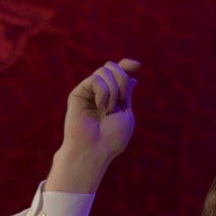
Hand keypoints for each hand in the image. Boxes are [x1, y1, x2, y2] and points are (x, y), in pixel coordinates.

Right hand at [46, 57, 140, 192]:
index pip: (118, 73)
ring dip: (113, 90)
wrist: (94, 149)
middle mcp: (99, 93)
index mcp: (112, 97)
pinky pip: (95, 79)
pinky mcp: (78, 93)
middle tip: (120, 100)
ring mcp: (88, 92)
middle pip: (112, 67)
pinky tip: (100, 106)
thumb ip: (126, 94)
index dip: (126, 65)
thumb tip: (132, 77)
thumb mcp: (125, 113)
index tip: (137, 65)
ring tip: (108, 109)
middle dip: (122, 79)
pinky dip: (103, 92)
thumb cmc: (111, 138)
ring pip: (105, 70)